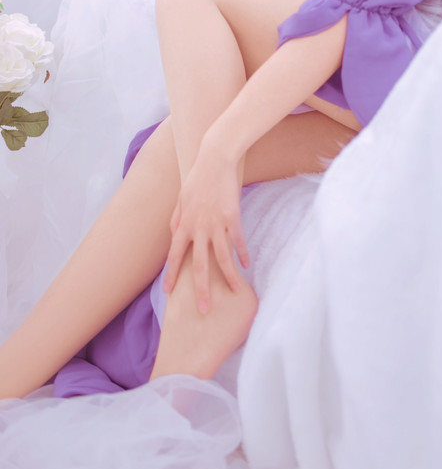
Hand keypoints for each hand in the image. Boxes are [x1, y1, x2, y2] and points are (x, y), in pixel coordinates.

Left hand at [162, 137, 249, 312]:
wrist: (215, 160)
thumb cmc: (197, 178)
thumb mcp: (181, 198)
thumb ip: (177, 218)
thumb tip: (173, 234)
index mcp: (184, 224)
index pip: (175, 255)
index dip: (171, 274)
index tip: (168, 293)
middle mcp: (199, 227)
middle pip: (199, 264)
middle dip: (200, 288)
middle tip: (203, 309)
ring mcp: (216, 223)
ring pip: (222, 257)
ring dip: (227, 277)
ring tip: (233, 291)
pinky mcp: (233, 217)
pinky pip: (238, 240)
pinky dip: (242, 253)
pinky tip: (246, 264)